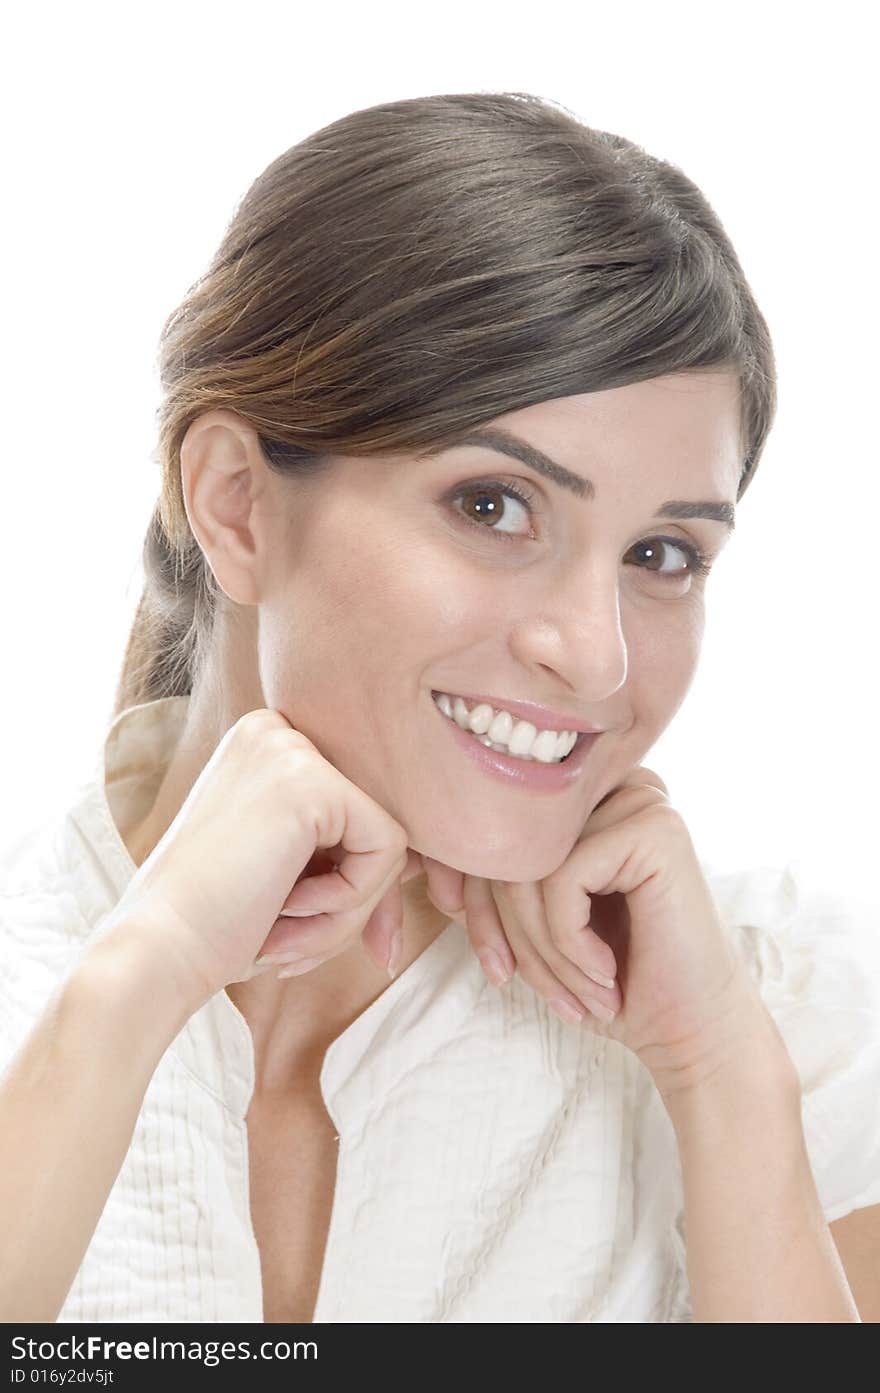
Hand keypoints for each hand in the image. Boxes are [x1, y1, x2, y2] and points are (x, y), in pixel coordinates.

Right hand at [94, 708, 412, 1009]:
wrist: (156, 950)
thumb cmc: (212, 923)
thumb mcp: (282, 867)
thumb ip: (341, 850)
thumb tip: (423, 870)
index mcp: (265, 744)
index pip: (352, 811)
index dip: (347, 883)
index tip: (302, 932)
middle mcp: (277, 731)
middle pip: (372, 822)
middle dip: (355, 902)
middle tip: (299, 954)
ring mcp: (293, 751)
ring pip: (386, 841)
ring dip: (348, 912)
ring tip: (283, 939)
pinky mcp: (315, 785)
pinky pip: (389, 850)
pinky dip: (352, 902)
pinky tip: (287, 913)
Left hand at [418, 766, 769, 1095]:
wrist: (689, 1029)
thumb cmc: (609, 979)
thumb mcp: (534, 922)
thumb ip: (494, 881)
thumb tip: (427, 859)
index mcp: (585, 799)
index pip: (493, 831)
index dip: (474, 903)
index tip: (496, 966)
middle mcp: (612, 784)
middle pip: (505, 846)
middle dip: (508, 933)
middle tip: (547, 995)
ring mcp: (636, 798)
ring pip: (529, 865)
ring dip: (541, 948)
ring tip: (576, 994)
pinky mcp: (653, 826)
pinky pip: (562, 879)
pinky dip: (569, 942)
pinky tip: (604, 974)